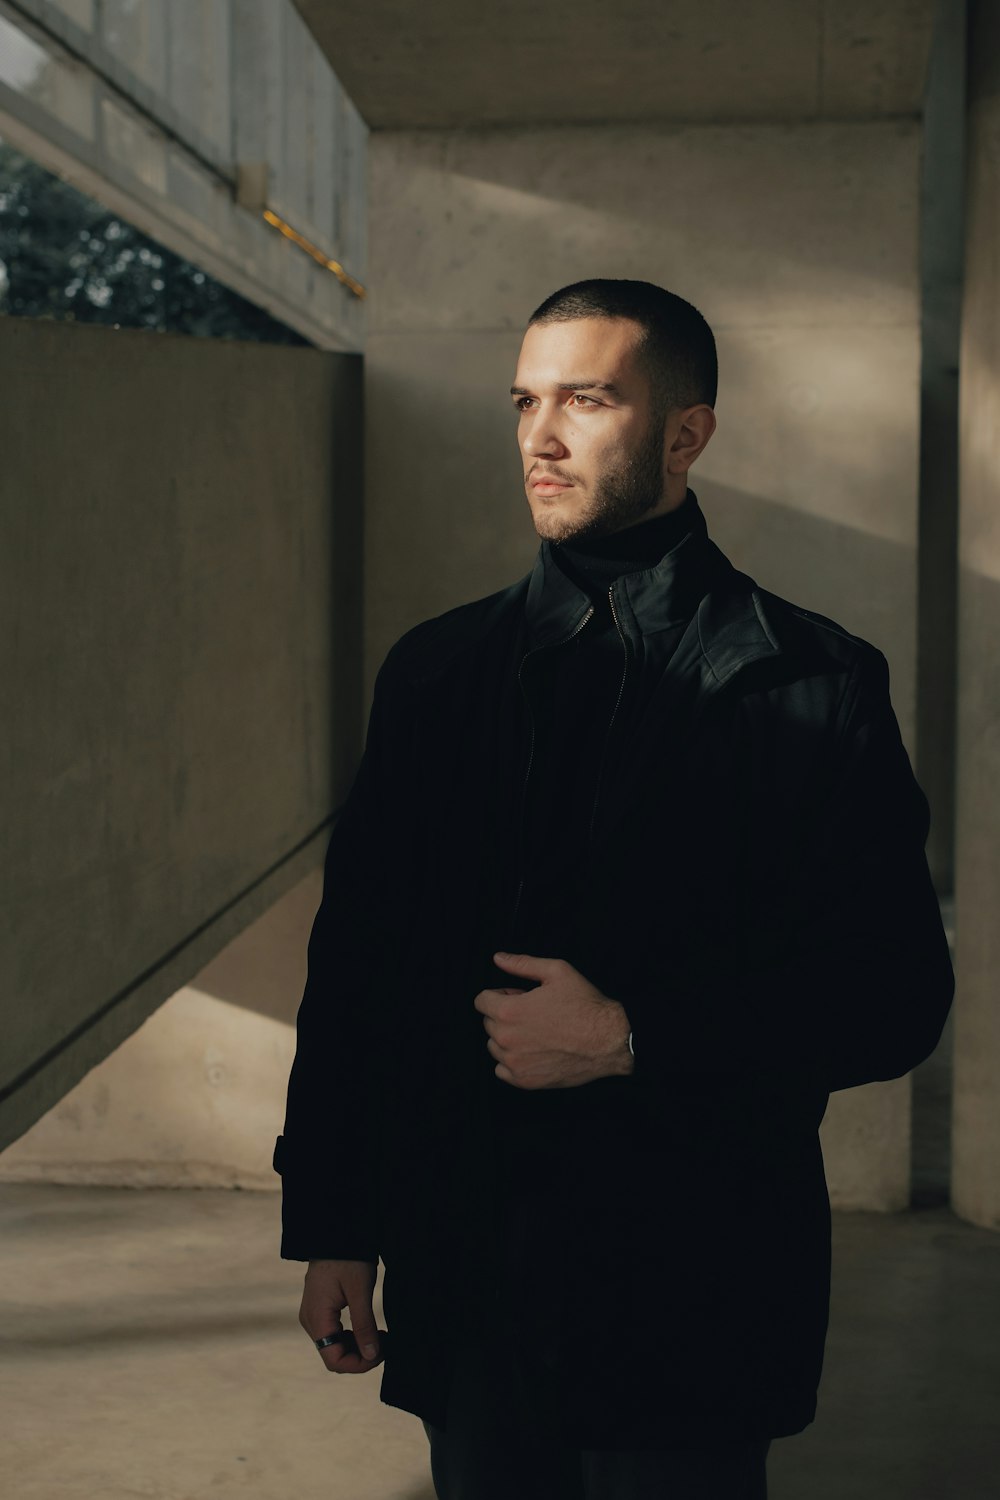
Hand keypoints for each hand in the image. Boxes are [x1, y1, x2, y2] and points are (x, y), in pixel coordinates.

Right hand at [298, 1258, 383, 1372]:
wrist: (337, 1232)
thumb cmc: (348, 1257)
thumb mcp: (360, 1291)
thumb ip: (364, 1325)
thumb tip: (371, 1355)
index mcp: (317, 1318)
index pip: (334, 1360)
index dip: (358, 1364)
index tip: (381, 1354)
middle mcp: (310, 1320)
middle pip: (333, 1355)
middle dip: (360, 1356)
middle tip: (386, 1344)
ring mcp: (314, 1314)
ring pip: (334, 1346)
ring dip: (357, 1346)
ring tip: (381, 1336)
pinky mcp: (320, 1308)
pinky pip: (334, 1333)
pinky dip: (352, 1336)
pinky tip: (369, 1328)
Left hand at [473, 951, 632, 1089]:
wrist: (609, 1041)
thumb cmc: (585, 1005)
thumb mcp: (557, 972)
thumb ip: (522, 964)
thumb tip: (498, 958)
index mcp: (509, 1011)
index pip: (481, 1001)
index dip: (499, 994)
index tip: (517, 996)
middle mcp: (507, 1039)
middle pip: (488, 1023)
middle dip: (505, 1015)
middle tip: (533, 1013)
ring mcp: (515, 1063)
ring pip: (494, 1046)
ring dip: (508, 1038)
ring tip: (535, 1032)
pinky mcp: (525, 1081)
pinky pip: (502, 1070)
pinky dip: (513, 1061)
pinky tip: (534, 1051)